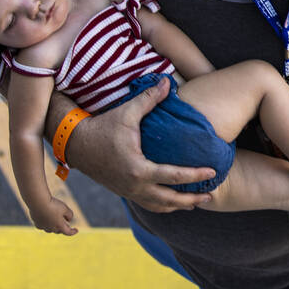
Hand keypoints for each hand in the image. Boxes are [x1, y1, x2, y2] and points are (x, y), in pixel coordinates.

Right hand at [28, 196, 78, 235]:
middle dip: (62, 228)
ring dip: (53, 226)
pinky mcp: (35, 222)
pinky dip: (45, 223)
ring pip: (49, 229)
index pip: (68, 232)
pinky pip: (42, 225)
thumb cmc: (53, 204)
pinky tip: (46, 219)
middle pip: (58, 231)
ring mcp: (42, 226)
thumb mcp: (65, 208)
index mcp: (59, 226)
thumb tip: (69, 220)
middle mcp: (51, 228)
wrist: (38, 201)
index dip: (72, 232)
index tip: (76, 230)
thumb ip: (69, 215)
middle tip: (66, 224)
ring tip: (56, 222)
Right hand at [64, 76, 215, 212]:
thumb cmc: (102, 126)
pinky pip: (148, 205)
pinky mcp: (124, 192)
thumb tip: (167, 82)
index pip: (174, 176)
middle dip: (192, 199)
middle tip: (211, 196)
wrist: (75, 143)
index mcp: (138, 169)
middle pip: (171, 200)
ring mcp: (129, 192)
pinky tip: (173, 202)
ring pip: (160, 206)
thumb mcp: (127, 112)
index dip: (196, 176)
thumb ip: (149, 99)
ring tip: (196, 203)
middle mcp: (135, 186)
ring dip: (179, 206)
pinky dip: (164, 206)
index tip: (213, 173)